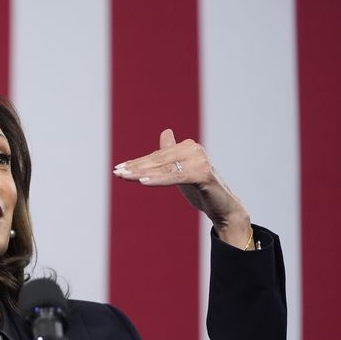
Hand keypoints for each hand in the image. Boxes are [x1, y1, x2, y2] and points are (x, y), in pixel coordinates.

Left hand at [112, 129, 253, 248]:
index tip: (118, 168)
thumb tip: (166, 132)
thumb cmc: (200, 188)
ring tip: (125, 177)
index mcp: (187, 147)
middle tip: (117, 173)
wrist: (223, 207)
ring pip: (164, 169)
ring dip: (142, 174)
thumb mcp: (181, 170)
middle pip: (158, 162)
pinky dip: (158, 180)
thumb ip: (171, 153)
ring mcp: (200, 161)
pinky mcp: (203, 175)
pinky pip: (175, 178)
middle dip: (136, 168)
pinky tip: (143, 182)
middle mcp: (193, 150)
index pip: (156, 157)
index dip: (137, 163)